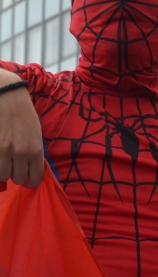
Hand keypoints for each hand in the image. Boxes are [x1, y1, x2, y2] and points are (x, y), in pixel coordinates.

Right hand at [0, 73, 43, 187]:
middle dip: (16, 175)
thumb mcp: (36, 133)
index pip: (35, 178)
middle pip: (18, 178)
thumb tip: (32, 170)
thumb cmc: (24, 113)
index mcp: (36, 150)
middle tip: (14, 166)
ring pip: (3, 175)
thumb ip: (34, 153)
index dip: (30, 181)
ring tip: (4, 161)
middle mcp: (21, 152)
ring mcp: (4, 150)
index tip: (27, 178)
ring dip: (4, 171)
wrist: (6, 95)